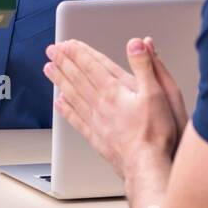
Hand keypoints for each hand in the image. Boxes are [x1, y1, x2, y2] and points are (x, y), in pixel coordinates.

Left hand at [43, 37, 185, 179]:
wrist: (147, 165)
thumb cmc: (155, 132)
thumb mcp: (158, 92)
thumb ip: (146, 66)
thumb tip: (137, 44)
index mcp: (115, 91)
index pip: (92, 65)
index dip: (79, 52)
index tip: (67, 43)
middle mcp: (101, 104)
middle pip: (78, 78)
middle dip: (64, 62)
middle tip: (52, 51)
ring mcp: (96, 121)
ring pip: (73, 95)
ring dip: (60, 80)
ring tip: (49, 69)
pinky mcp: (96, 137)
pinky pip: (76, 119)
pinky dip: (66, 109)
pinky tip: (59, 103)